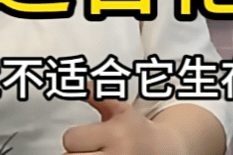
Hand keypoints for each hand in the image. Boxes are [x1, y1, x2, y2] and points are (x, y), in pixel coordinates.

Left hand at [62, 90, 188, 154]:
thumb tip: (80, 85)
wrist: (161, 150)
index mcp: (116, 134)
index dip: (74, 136)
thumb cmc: (136, 129)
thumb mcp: (118, 107)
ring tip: (93, 154)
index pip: (72, 140)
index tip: (84, 136)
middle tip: (87, 147)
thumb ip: (97, 95)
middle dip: (75, 152)